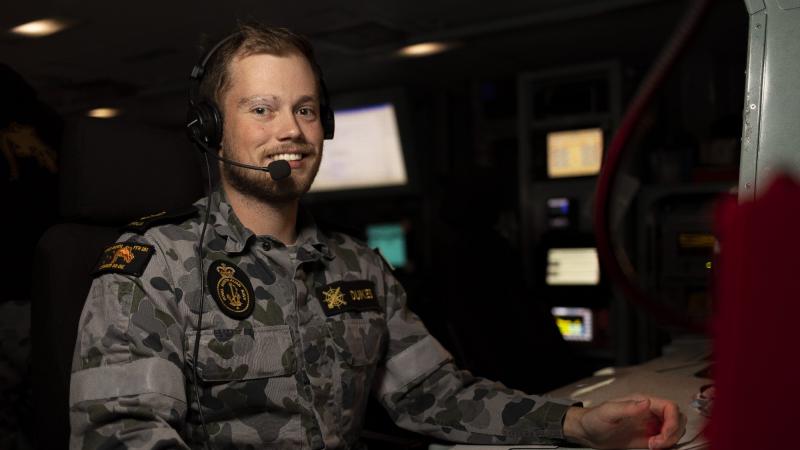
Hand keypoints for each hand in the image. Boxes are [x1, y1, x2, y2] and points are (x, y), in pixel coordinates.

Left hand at [563, 395, 686, 448]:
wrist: (588, 433)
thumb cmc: (594, 419)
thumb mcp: (608, 412)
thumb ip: (627, 407)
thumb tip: (646, 402)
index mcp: (642, 402)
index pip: (670, 407)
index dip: (673, 421)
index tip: (663, 434)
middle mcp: (649, 413)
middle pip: (677, 419)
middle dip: (673, 433)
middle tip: (656, 443)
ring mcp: (650, 425)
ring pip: (674, 430)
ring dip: (670, 440)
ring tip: (653, 446)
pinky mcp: (649, 438)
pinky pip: (667, 440)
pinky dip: (666, 445)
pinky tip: (653, 447)